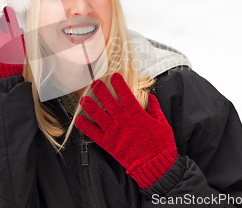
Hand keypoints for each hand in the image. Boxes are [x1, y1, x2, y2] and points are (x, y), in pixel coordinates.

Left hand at [75, 73, 176, 188]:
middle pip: (107, 100)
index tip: (113, 76)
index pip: (125, 93)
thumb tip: (151, 98)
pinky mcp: (108, 144)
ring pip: (97, 114)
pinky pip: (93, 133)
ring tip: (83, 99)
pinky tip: (79, 120)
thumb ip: (155, 109)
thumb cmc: (161, 145)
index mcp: (136, 113)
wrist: (154, 165)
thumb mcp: (162, 123)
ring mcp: (114, 131)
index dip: (118, 83)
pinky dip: (85, 127)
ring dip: (90, 105)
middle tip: (94, 82)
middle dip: (100, 89)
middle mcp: (122, 119)